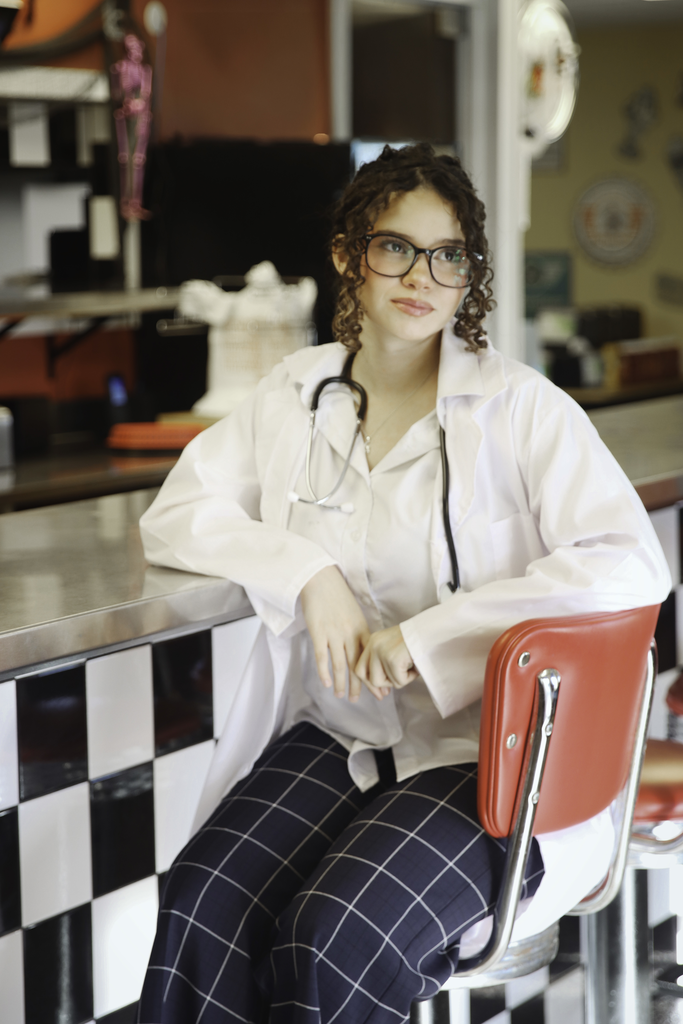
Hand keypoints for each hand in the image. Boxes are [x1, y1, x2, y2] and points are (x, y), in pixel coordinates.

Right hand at [300, 566, 380, 701]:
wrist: (320, 579)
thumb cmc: (337, 596)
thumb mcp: (354, 613)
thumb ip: (358, 631)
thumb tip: (363, 649)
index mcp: (361, 629)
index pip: (370, 659)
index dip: (376, 676)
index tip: (382, 691)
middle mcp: (350, 633)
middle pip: (358, 665)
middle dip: (362, 685)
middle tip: (364, 700)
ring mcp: (334, 634)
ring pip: (340, 665)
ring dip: (342, 683)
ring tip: (343, 696)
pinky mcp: (318, 632)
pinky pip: (322, 657)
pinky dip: (324, 672)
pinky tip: (327, 684)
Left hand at [354, 626, 418, 698]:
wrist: (431, 630)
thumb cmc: (417, 640)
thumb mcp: (393, 647)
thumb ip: (383, 663)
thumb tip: (380, 690)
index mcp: (372, 641)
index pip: (360, 668)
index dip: (369, 683)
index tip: (381, 692)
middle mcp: (373, 645)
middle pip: (367, 677)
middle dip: (380, 686)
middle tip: (389, 691)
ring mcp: (381, 652)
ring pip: (382, 682)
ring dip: (398, 680)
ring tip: (409, 669)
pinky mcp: (392, 659)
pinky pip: (399, 681)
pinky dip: (410, 678)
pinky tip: (416, 667)